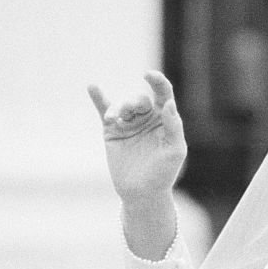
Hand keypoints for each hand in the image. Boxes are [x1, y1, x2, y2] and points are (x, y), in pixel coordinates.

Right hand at [88, 71, 187, 206]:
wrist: (141, 192)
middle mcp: (148, 117)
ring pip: (123, 105)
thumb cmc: (163, 173)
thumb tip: (168, 103)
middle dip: (134, 102)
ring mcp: (129, 123)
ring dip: (119, 108)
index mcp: (165, 118)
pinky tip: (92, 87)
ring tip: (114, 118)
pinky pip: (105, 111)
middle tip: (128, 112)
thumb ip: (173, 126)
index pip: (163, 93)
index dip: (158, 81)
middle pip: (140, 99)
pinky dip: (99, 99)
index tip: (148, 75)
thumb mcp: (174, 150)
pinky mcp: (112, 131)